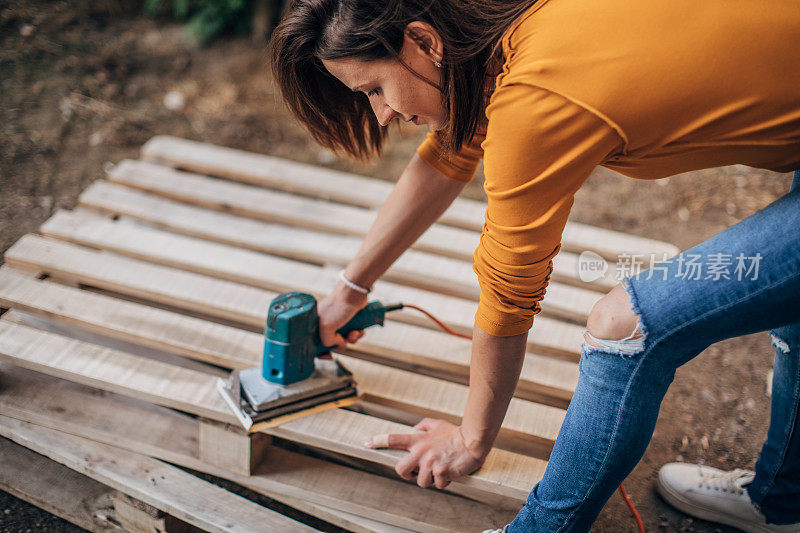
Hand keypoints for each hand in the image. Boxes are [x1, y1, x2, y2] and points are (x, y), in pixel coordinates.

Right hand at [317, 281, 368, 348]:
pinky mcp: (349, 321)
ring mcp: (338, 322)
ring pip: (344, 340)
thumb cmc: (338, 306)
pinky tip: (359, 330)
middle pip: (332, 343)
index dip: (321, 352)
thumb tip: (339, 345)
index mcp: (315, 324)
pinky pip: (352, 334)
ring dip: (351, 339)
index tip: (329, 356)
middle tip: (344, 340)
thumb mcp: (326, 327)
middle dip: (340, 344)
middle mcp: (325, 323)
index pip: (314, 343)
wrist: (354, 294)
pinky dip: (357, 334)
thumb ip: (328, 342)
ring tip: (354, 332)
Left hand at [365, 418, 486, 488]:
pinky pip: (438, 484)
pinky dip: (444, 482)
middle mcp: (421, 452)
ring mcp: (430, 463)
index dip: (379, 441)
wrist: (473, 441)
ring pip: (421, 481)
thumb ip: (425, 425)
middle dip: (406, 474)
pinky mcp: (441, 473)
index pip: (394, 439)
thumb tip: (416, 427)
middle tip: (416, 473)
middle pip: (400, 469)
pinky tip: (450, 472)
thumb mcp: (438, 424)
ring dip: (430, 479)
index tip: (367, 442)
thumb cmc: (456, 434)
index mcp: (418, 440)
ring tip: (440, 469)